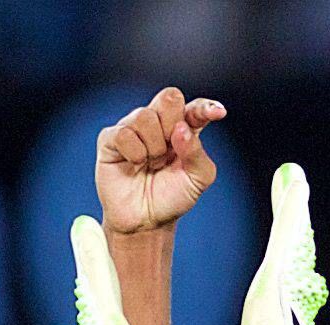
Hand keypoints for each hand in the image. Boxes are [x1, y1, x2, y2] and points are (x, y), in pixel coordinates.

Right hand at [97, 87, 225, 235]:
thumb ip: (197, 153)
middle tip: (169, 151)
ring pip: (145, 116)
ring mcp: (134, 127)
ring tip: (152, 164)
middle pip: (169, 97)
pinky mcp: (111, 138)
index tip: (218, 114)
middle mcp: (159, 122)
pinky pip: (124, 133)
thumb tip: (181, 130)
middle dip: (172, 124)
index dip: (205, 108)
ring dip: (153, 146)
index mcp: (184, 128)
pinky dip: (134, 153)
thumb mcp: (198, 180)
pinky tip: (135, 164)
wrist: (146, 221)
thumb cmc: (172, 197)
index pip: (196, 108)